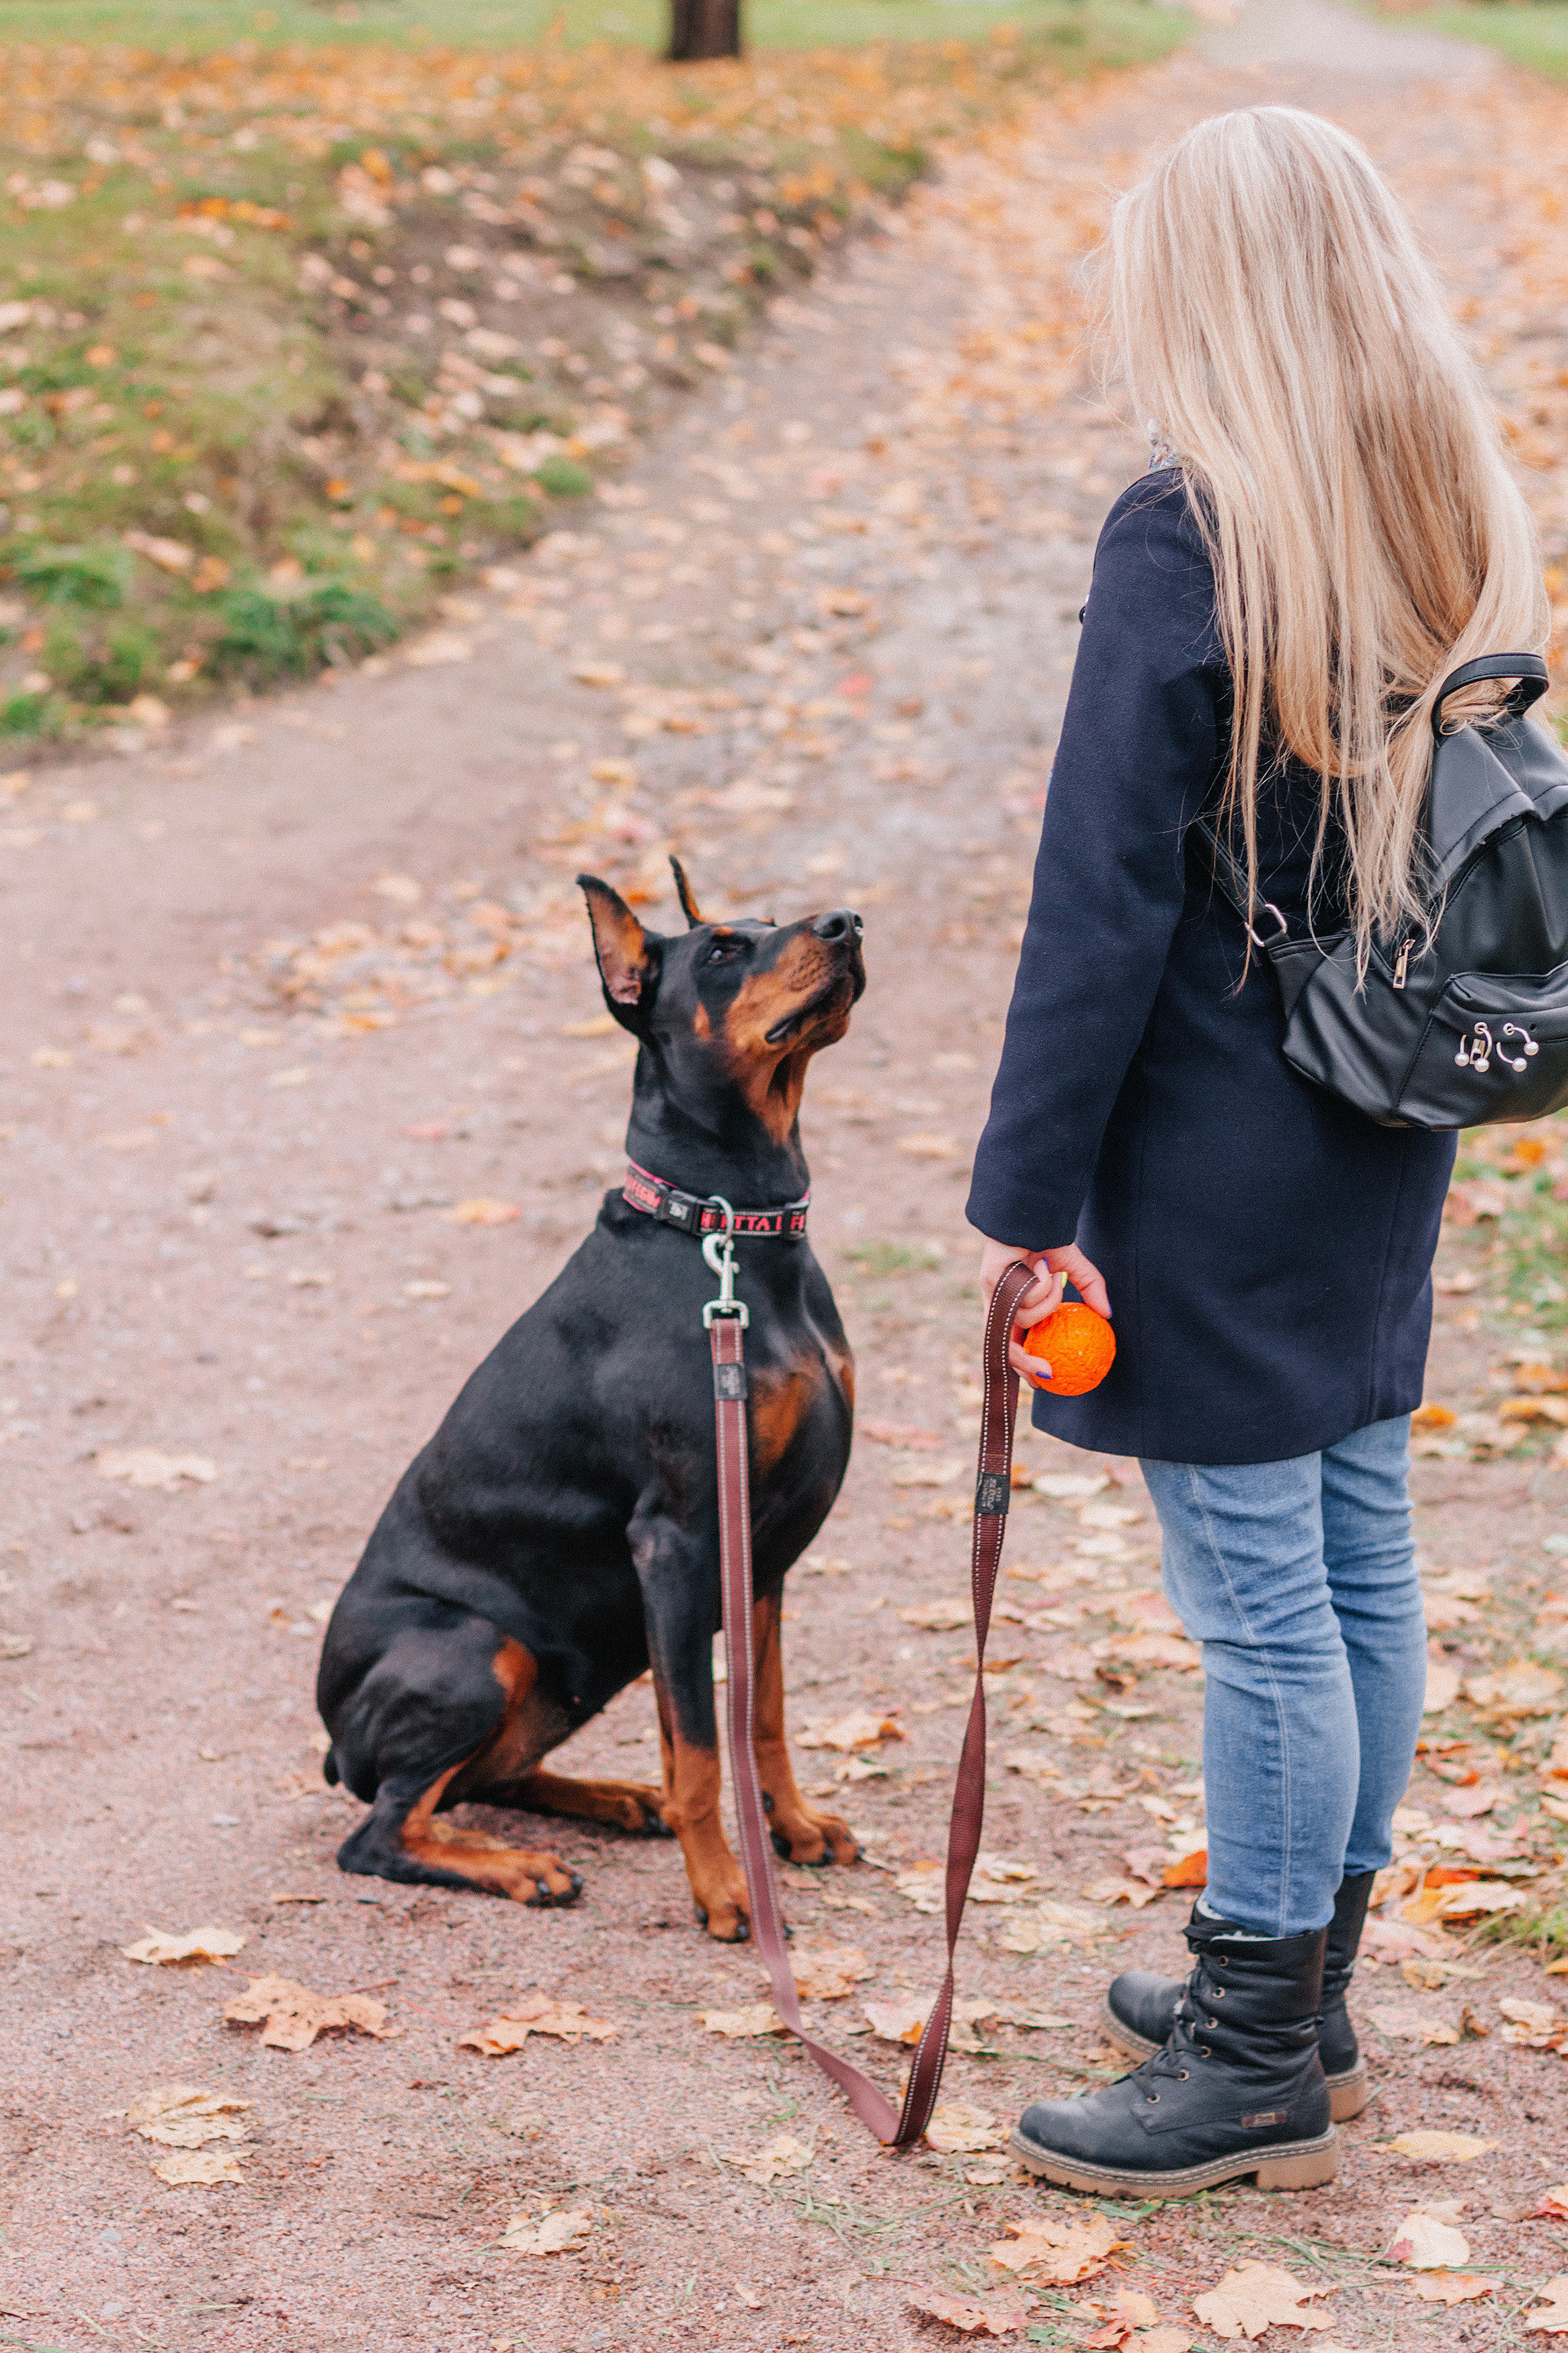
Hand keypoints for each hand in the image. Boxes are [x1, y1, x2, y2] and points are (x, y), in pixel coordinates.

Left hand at [978, 1238, 1110, 1385]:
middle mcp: (999, 1304)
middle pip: (1005, 1346)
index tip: (1044, 1378)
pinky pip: (1026, 1298)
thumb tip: (1108, 1314)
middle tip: (1047, 1374)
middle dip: (1024, 1365)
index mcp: (1014, 1304)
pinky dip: (1041, 1286)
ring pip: (1026, 1320)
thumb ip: (1090, 1289)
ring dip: (1048, 1301)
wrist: (1030, 1213)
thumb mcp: (1073, 1266)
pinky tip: (1042, 1266)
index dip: (1025, 1363)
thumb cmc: (1047, 1237)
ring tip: (1051, 1275)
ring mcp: (992, 1294)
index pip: (1015, 1341)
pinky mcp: (990, 1282)